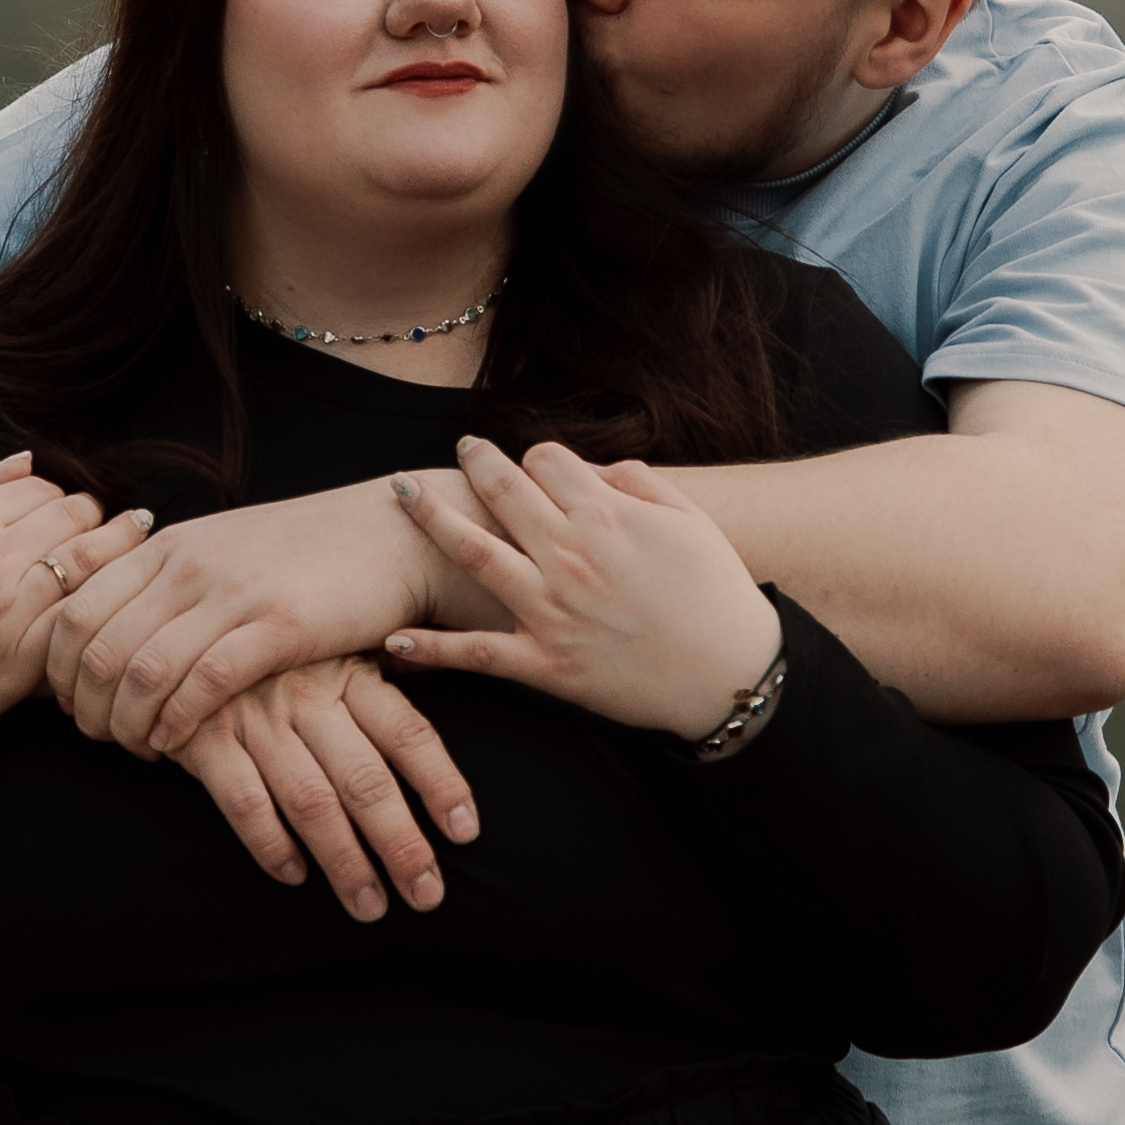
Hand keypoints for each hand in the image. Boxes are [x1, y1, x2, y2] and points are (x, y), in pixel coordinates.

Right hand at [0, 456, 152, 803]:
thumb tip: (28, 459)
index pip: (44, 488)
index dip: (62, 496)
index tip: (69, 513)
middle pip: (76, 518)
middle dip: (96, 518)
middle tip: (113, 527)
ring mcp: (6, 617)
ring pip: (90, 565)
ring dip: (117, 555)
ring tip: (132, 552)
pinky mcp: (20, 664)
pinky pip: (80, 621)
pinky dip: (100, 607)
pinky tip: (110, 603)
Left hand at [41, 476, 486, 753]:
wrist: (391, 533)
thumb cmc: (304, 554)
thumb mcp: (220, 549)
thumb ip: (166, 580)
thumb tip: (113, 628)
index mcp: (165, 545)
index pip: (73, 610)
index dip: (58, 670)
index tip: (70, 704)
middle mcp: (187, 564)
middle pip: (96, 647)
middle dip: (84, 707)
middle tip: (98, 738)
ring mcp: (232, 592)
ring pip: (142, 670)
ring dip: (127, 724)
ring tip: (138, 748)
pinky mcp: (279, 625)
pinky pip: (203, 683)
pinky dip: (177, 722)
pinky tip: (177, 744)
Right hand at [171, 659, 480, 920]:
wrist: (175, 627)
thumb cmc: (274, 653)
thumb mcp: (330, 652)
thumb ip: (374, 695)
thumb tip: (435, 754)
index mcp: (350, 672)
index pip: (409, 733)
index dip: (441, 783)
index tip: (465, 833)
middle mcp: (308, 695)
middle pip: (366, 780)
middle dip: (400, 844)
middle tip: (426, 896)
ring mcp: (255, 717)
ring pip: (311, 800)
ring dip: (344, 861)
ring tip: (369, 907)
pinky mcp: (205, 739)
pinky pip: (243, 800)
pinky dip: (270, 844)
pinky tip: (295, 876)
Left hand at [384, 436, 782, 736]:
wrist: (729, 676)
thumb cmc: (718, 594)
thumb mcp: (692, 521)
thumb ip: (640, 483)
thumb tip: (594, 469)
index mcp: (607, 516)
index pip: (548, 460)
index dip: (541, 457)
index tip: (541, 467)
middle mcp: (568, 555)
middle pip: (502, 489)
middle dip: (475, 461)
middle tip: (461, 448)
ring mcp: (549, 610)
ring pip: (472, 552)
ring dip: (429, 516)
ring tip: (402, 491)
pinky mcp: (543, 664)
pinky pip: (475, 654)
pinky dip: (431, 650)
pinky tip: (394, 639)